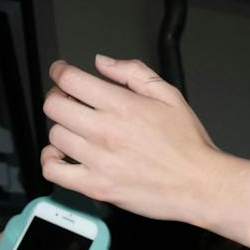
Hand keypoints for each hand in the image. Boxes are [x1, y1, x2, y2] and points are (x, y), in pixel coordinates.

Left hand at [40, 55, 224, 225]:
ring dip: (61, 127)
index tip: (61, 72)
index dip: (60, 71)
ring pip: (54, 135)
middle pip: (54, 106)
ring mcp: (98, 160)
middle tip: (68, 99)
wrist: (199, 184)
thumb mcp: (168, 95)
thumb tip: (103, 62)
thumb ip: (133, 72)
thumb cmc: (188, 144)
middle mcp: (105, 131)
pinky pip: (53, 170)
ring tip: (74, 128)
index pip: (71, 80)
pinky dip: (50, 160)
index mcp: (122, 106)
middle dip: (58, 97)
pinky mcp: (95, 186)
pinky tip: (61, 155)